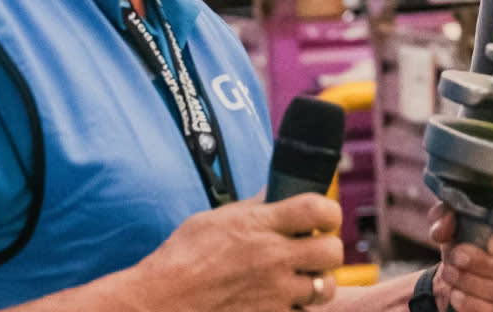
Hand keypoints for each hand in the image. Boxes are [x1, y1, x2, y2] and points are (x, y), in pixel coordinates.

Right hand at [129, 193, 343, 310]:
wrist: (160, 303)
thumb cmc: (181, 258)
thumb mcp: (215, 220)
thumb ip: (252, 207)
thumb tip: (275, 192)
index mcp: (260, 225)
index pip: (318, 207)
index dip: (329, 211)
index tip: (323, 217)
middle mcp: (273, 258)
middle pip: (332, 250)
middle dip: (328, 249)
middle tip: (313, 250)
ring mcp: (274, 293)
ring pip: (325, 287)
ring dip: (317, 282)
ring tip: (301, 279)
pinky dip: (298, 308)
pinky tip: (283, 301)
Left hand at [427, 203, 492, 311]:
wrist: (462, 278)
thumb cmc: (470, 245)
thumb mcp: (457, 224)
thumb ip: (448, 215)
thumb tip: (445, 222)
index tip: (490, 243)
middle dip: (487, 265)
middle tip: (457, 258)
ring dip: (478, 286)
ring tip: (452, 277)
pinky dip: (478, 308)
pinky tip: (458, 297)